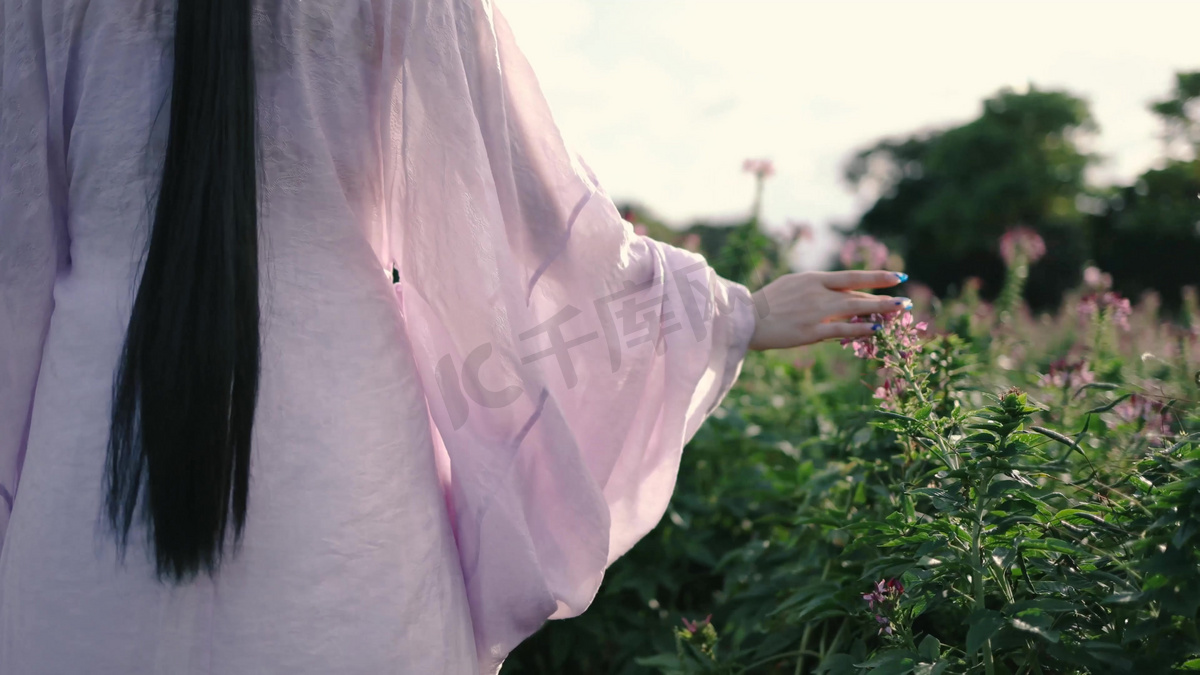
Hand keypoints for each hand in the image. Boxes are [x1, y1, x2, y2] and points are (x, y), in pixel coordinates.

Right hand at [747, 270, 909, 350]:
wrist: (748, 318)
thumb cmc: (769, 302)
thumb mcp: (793, 284)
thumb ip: (816, 287)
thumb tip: (837, 290)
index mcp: (814, 279)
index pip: (852, 276)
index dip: (877, 276)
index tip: (898, 277)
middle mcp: (819, 293)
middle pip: (858, 294)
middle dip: (884, 297)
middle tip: (906, 301)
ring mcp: (817, 312)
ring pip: (856, 309)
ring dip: (881, 310)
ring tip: (901, 311)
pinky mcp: (812, 331)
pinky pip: (843, 329)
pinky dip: (861, 328)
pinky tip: (877, 329)